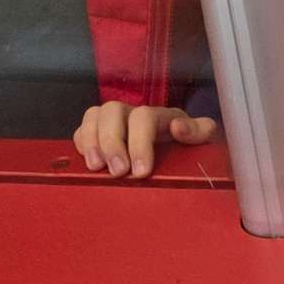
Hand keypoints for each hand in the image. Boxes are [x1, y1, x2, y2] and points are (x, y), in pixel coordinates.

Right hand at [71, 101, 216, 178]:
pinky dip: (82, 143)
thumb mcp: (202, 138)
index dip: (139, 143)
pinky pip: (82, 129)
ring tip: (96, 168)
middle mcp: (133, 113)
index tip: (140, 172)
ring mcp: (114, 121)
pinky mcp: (98, 133)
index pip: (144, 117)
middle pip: (112, 111)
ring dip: (92, 142)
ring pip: (94, 116)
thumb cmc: (189, 145)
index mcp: (160, 114)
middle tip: (117, 172)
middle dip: (112, 142)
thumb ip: (199, 131)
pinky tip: (89, 162)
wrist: (181, 153)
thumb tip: (178, 127)